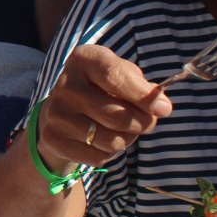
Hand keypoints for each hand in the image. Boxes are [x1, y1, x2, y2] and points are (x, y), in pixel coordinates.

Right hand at [37, 44, 172, 167]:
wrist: (62, 110)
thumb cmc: (101, 88)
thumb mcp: (120, 74)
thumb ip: (141, 86)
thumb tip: (161, 106)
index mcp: (83, 60)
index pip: (115, 77)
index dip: (143, 96)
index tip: (164, 108)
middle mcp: (65, 85)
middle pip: (118, 116)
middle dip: (143, 123)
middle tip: (147, 121)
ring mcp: (56, 113)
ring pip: (112, 141)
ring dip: (127, 139)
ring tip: (123, 130)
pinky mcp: (53, 139)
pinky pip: (98, 157)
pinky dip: (109, 153)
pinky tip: (102, 141)